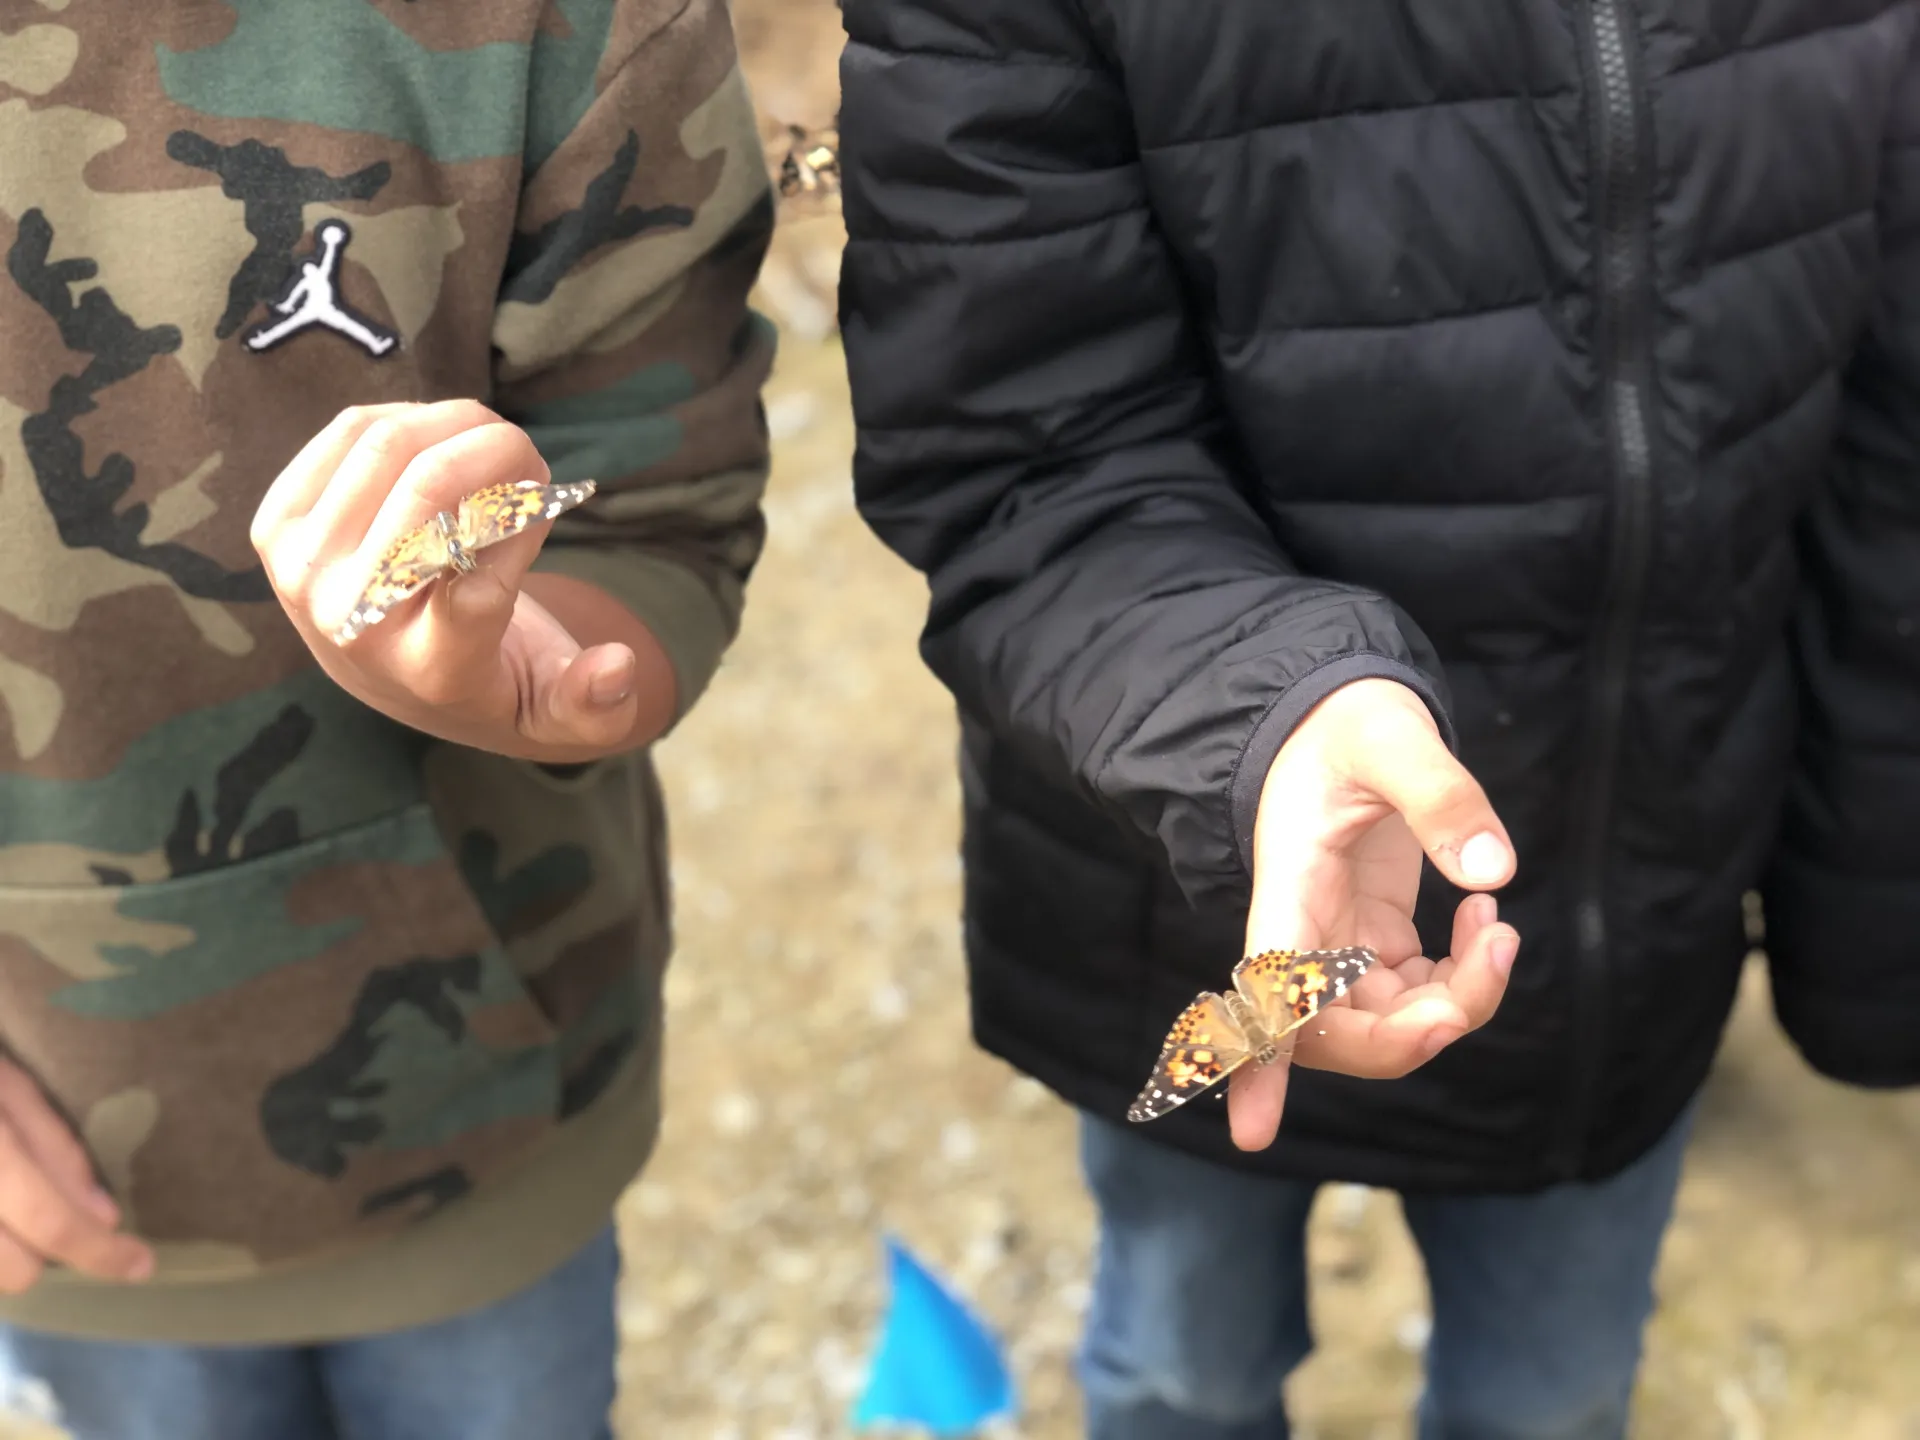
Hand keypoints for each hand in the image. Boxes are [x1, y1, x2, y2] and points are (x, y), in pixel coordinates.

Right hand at [0, 1059, 152, 1290]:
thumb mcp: (4, 1081)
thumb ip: (52, 1146)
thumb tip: (104, 1217)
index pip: (47, 1220)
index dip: (100, 1252)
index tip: (140, 1265)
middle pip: (11, 1271)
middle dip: (39, 1255)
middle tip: (49, 1217)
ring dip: (2, 1256)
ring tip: (8, 1207)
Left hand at [252, 401, 672, 761]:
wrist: (399, 681)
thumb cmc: (496, 678)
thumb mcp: (556, 714)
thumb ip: (594, 708)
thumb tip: (618, 667)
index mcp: (429, 672)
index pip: (477, 579)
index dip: (522, 527)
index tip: (543, 511)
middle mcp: (354, 625)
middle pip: (427, 490)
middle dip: (501, 450)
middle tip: (532, 456)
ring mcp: (303, 572)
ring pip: (389, 445)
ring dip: (458, 425)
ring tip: (492, 447)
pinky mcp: (276, 527)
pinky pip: (351, 432)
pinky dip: (409, 421)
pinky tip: (438, 444)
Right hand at [1227, 678, 1519, 1149]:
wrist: (1334, 713)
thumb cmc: (1346, 720)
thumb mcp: (1392, 735)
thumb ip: (1440, 796)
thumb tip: (1495, 875)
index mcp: (1289, 885)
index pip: (1267, 987)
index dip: (1258, 1062)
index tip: (1253, 1136)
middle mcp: (1304, 931)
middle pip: (1337, 1034)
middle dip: (1421, 1030)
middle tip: (1498, 950)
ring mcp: (1337, 944)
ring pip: (1386, 1027)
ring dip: (1458, 1003)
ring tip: (1499, 927)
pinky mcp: (1372, 940)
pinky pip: (1415, 1000)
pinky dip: (1464, 981)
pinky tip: (1485, 919)